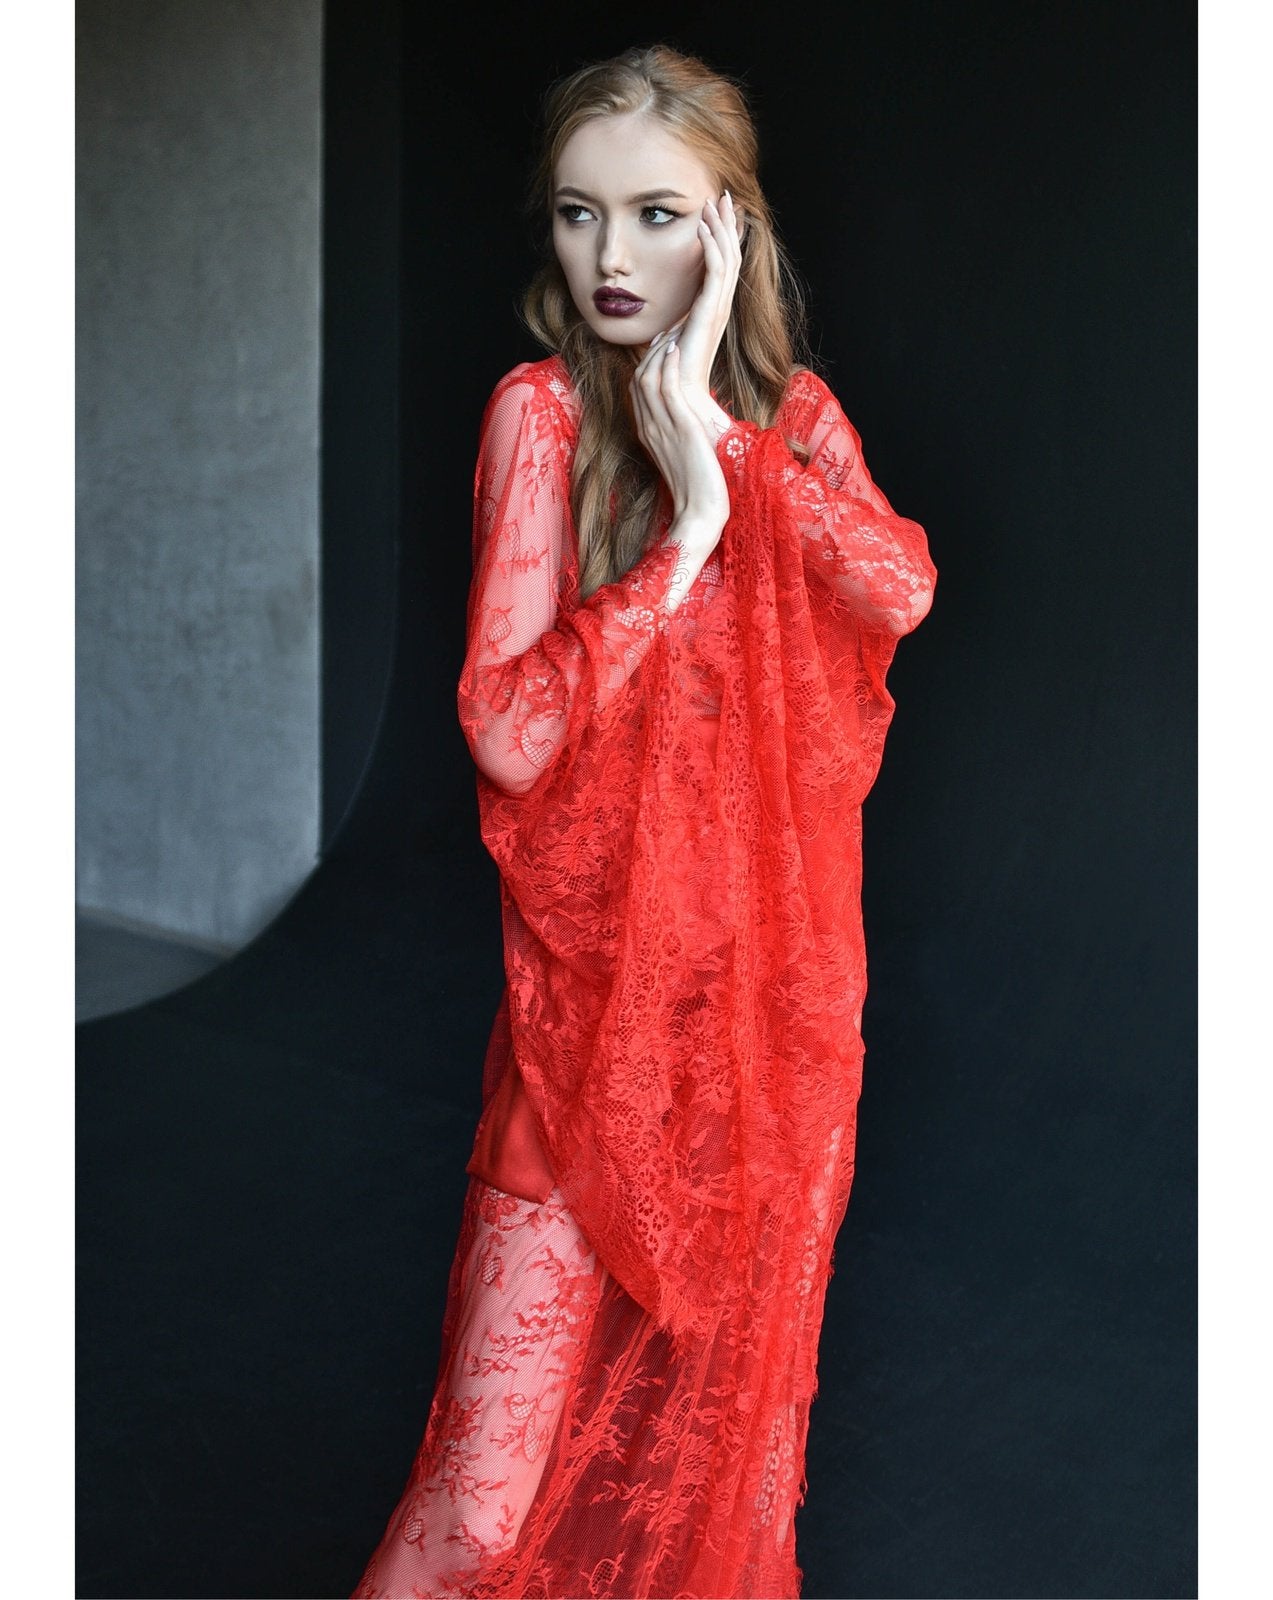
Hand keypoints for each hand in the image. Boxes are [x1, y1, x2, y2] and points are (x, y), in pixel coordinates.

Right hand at [630, 332, 729, 548]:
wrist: (699, 514)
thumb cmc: (698, 491)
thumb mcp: (684, 457)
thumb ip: (679, 436)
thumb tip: (689, 425)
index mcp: (649, 434)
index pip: (639, 390)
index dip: (649, 362)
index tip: (664, 343)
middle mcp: (650, 428)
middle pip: (638, 378)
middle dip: (652, 350)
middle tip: (669, 327)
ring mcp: (662, 428)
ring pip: (648, 378)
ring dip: (660, 350)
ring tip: (673, 329)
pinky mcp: (680, 429)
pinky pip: (665, 389)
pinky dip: (668, 365)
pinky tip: (676, 348)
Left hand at [665, 191, 744, 435]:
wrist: (678, 396)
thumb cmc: (671, 376)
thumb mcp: (670, 343)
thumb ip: (671, 331)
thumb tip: (663, 330)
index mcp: (710, 310)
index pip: (721, 266)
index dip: (720, 238)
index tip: (713, 213)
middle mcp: (718, 306)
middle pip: (730, 255)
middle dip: (726, 223)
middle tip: (721, 195)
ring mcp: (717, 308)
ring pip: (727, 257)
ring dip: (721, 227)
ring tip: (715, 201)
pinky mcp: (711, 311)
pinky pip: (717, 270)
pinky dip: (712, 245)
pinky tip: (703, 226)